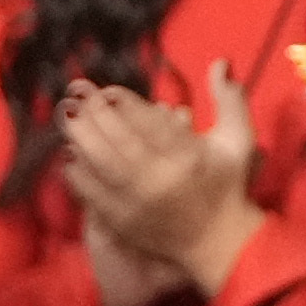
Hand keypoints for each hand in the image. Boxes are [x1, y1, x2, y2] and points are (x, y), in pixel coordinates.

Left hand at [55, 67, 260, 305]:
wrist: (217, 243)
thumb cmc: (227, 186)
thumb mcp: (238, 141)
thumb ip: (230, 99)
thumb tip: (219, 62)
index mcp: (188, 157)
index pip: (147, 122)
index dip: (121, 101)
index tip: (105, 89)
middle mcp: (160, 179)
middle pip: (117, 140)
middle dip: (92, 112)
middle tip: (75, 93)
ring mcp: (138, 203)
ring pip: (100, 165)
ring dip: (79, 138)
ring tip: (67, 117)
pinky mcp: (123, 222)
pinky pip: (92, 193)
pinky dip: (78, 173)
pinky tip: (70, 155)